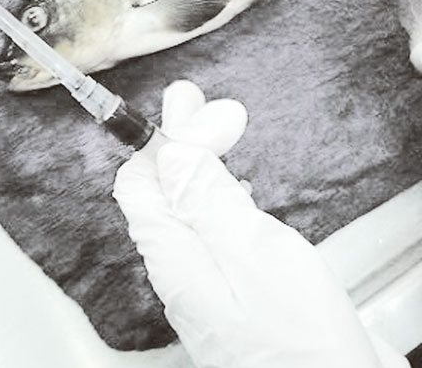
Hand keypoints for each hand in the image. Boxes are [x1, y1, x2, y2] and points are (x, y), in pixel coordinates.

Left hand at [113, 81, 405, 367]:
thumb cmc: (300, 339)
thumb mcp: (251, 250)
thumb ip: (205, 196)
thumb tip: (170, 142)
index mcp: (172, 253)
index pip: (140, 179)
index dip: (165, 136)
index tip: (197, 105)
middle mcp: (177, 266)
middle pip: (160, 188)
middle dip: (177, 139)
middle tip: (196, 99)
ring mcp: (201, 279)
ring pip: (183, 205)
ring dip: (195, 161)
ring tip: (215, 131)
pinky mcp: (228, 289)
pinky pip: (205, 229)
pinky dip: (215, 194)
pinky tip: (235, 190)